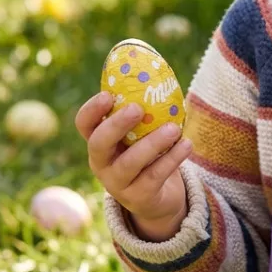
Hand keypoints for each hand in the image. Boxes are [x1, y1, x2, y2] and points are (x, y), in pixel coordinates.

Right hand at [75, 91, 190, 240]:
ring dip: (153, 143)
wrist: (159, 199)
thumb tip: (160, 73)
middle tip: (136, 108)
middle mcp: (102, 163)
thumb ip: (145, 112)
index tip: (109, 94)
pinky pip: (154, 176)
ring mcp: (118, 183)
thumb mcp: (142, 135)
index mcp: (100, 143)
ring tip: (174, 128)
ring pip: (130, 163)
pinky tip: (186, 144)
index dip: (92, 109)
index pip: (84, 124)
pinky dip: (172, 158)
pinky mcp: (139, 197)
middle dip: (116, 125)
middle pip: (98, 144)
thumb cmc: (150, 155)